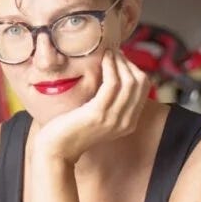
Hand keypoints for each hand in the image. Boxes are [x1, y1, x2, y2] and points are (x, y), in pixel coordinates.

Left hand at [32, 50, 149, 164]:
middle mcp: (126, 122)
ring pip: (128, 81)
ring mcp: (114, 119)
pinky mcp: (99, 113)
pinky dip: (110, 67)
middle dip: (128, 63)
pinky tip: (104, 59)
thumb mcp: (99, 115)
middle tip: (114, 52)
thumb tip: (115, 72)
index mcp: (129, 122)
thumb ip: (111, 101)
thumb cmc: (73, 128)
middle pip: (140, 83)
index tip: (120, 58)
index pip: (143, 89)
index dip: (134, 69)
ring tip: (109, 52)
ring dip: (119, 62)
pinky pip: (112, 84)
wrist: (57, 149)